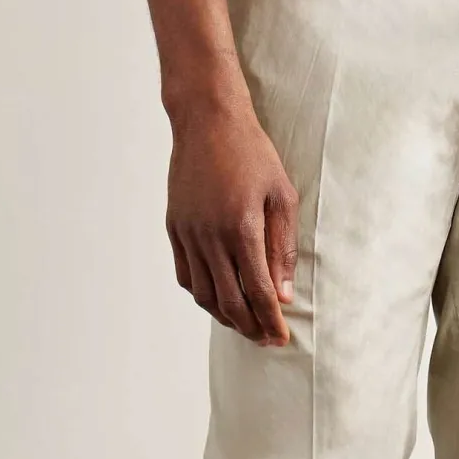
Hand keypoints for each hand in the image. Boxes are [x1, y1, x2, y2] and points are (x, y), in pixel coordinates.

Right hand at [166, 96, 297, 345]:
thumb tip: (283, 296)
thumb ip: (283, 249)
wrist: (207, 120)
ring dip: (225, 317)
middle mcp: (211, 237)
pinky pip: (186, 276)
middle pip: (230, 302)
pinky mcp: (175, 228)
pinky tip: (219, 299)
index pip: (259, 292)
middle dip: (250, 327)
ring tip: (244, 324)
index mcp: (242, 229)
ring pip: (204, 295)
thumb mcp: (282, 196)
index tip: (281, 338)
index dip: (271, 321)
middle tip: (265, 338)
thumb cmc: (253, 154)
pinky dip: (202, 295)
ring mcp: (188, 233)